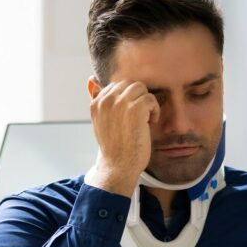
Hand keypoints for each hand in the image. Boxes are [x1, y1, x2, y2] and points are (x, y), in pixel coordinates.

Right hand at [86, 80, 159, 195]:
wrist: (118, 166)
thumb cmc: (113, 146)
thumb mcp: (100, 121)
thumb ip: (97, 99)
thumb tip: (91, 80)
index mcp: (96, 102)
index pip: (117, 85)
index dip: (128, 99)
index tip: (129, 117)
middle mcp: (106, 100)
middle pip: (130, 83)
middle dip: (138, 98)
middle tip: (140, 117)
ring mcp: (120, 104)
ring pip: (141, 88)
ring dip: (147, 103)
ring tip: (145, 119)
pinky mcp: (135, 109)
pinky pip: (150, 98)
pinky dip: (154, 111)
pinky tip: (149, 123)